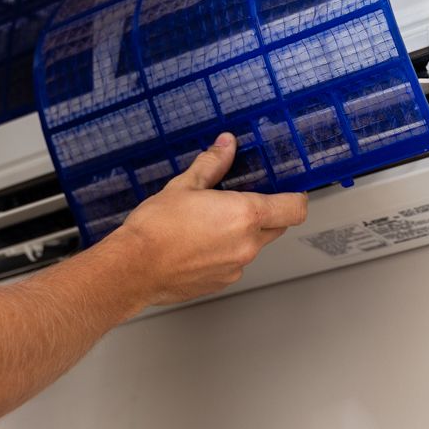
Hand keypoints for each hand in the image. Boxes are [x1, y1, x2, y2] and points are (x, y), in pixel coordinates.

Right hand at [97, 133, 308, 310]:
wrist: (133, 269)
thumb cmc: (155, 230)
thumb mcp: (184, 186)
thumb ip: (212, 164)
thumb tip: (225, 146)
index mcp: (245, 215)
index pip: (295, 208)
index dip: (296, 198)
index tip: (289, 191)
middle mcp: (247, 244)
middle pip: (277, 226)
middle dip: (266, 214)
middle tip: (239, 202)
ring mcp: (236, 267)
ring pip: (254, 246)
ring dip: (242, 234)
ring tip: (209, 224)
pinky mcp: (222, 282)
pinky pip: (235, 263)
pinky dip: (225, 253)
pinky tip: (200, 244)